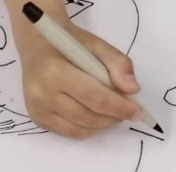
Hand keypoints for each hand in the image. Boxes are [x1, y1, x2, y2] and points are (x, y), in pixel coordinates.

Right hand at [2, 0, 141, 139]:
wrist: (38, 42)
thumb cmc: (69, 42)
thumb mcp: (96, 44)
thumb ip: (118, 63)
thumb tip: (133, 89)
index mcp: (54, 70)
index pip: (94, 97)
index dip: (119, 107)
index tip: (139, 111)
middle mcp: (41, 93)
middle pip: (88, 116)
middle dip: (114, 117)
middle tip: (130, 111)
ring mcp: (37, 109)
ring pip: (80, 129)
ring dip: (103, 125)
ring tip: (115, 113)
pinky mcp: (37, 119)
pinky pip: (70, 132)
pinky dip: (89, 128)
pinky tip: (97, 115)